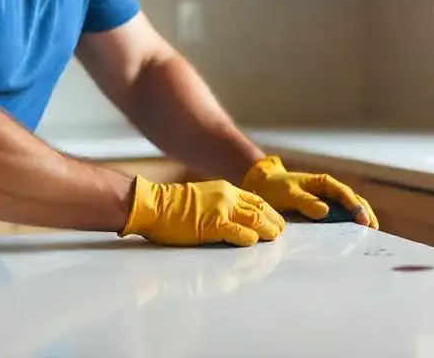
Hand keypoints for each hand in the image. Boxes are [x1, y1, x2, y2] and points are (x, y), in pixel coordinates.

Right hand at [119, 176, 284, 246]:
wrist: (153, 204)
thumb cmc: (172, 206)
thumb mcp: (203, 199)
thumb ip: (220, 206)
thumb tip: (234, 221)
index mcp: (225, 190)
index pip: (256, 199)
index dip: (269, 211)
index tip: (275, 221)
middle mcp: (228, 197)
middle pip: (261, 209)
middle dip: (273, 221)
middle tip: (280, 232)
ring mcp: (222, 210)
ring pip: (256, 220)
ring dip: (267, 231)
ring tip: (274, 239)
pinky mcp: (214, 225)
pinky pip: (240, 232)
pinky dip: (250, 239)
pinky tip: (253, 243)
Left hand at [240, 156, 378, 229]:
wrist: (264, 187)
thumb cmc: (276, 188)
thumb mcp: (288, 193)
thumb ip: (305, 201)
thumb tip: (325, 211)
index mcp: (324, 183)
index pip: (345, 194)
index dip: (355, 206)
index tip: (363, 220)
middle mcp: (330, 192)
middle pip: (354, 202)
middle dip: (364, 214)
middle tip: (373, 230)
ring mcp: (328, 203)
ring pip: (349, 211)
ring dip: (359, 221)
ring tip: (369, 236)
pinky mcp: (323, 214)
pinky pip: (339, 219)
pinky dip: (347, 226)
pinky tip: (352, 238)